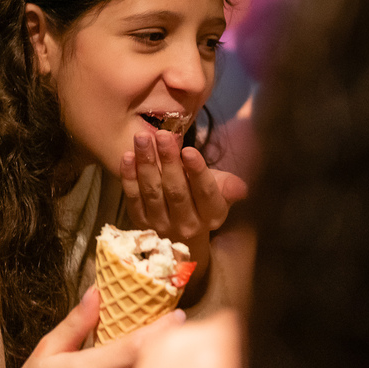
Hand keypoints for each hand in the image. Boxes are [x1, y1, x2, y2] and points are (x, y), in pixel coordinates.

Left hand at [120, 130, 248, 243]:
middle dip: (168, 160)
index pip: (205, 193)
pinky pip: (133, 198)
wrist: (182, 232)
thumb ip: (228, 186)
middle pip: (176, 190)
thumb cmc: (203, 201)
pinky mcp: (140, 221)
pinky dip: (129, 177)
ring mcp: (160, 224)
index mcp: (212, 215)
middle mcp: (187, 224)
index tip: (189, 150)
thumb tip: (240, 188)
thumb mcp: (221, 192)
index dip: (197, 172)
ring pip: (152, 192)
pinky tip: (128, 156)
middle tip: (161, 135)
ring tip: (142, 138)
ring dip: (146, 163)